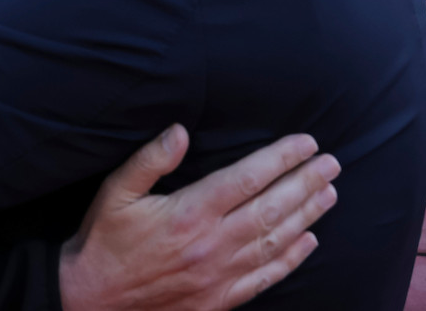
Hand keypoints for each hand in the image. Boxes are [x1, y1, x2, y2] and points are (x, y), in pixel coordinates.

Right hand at [59, 125, 339, 310]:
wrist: (93, 299)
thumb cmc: (104, 240)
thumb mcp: (115, 191)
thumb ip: (150, 160)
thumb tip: (180, 131)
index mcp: (190, 213)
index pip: (247, 178)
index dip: (281, 158)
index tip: (306, 143)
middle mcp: (213, 244)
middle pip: (272, 208)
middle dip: (306, 182)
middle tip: (332, 163)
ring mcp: (220, 274)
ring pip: (276, 241)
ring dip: (307, 215)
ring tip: (330, 193)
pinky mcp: (220, 298)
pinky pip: (266, 277)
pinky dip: (291, 259)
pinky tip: (309, 242)